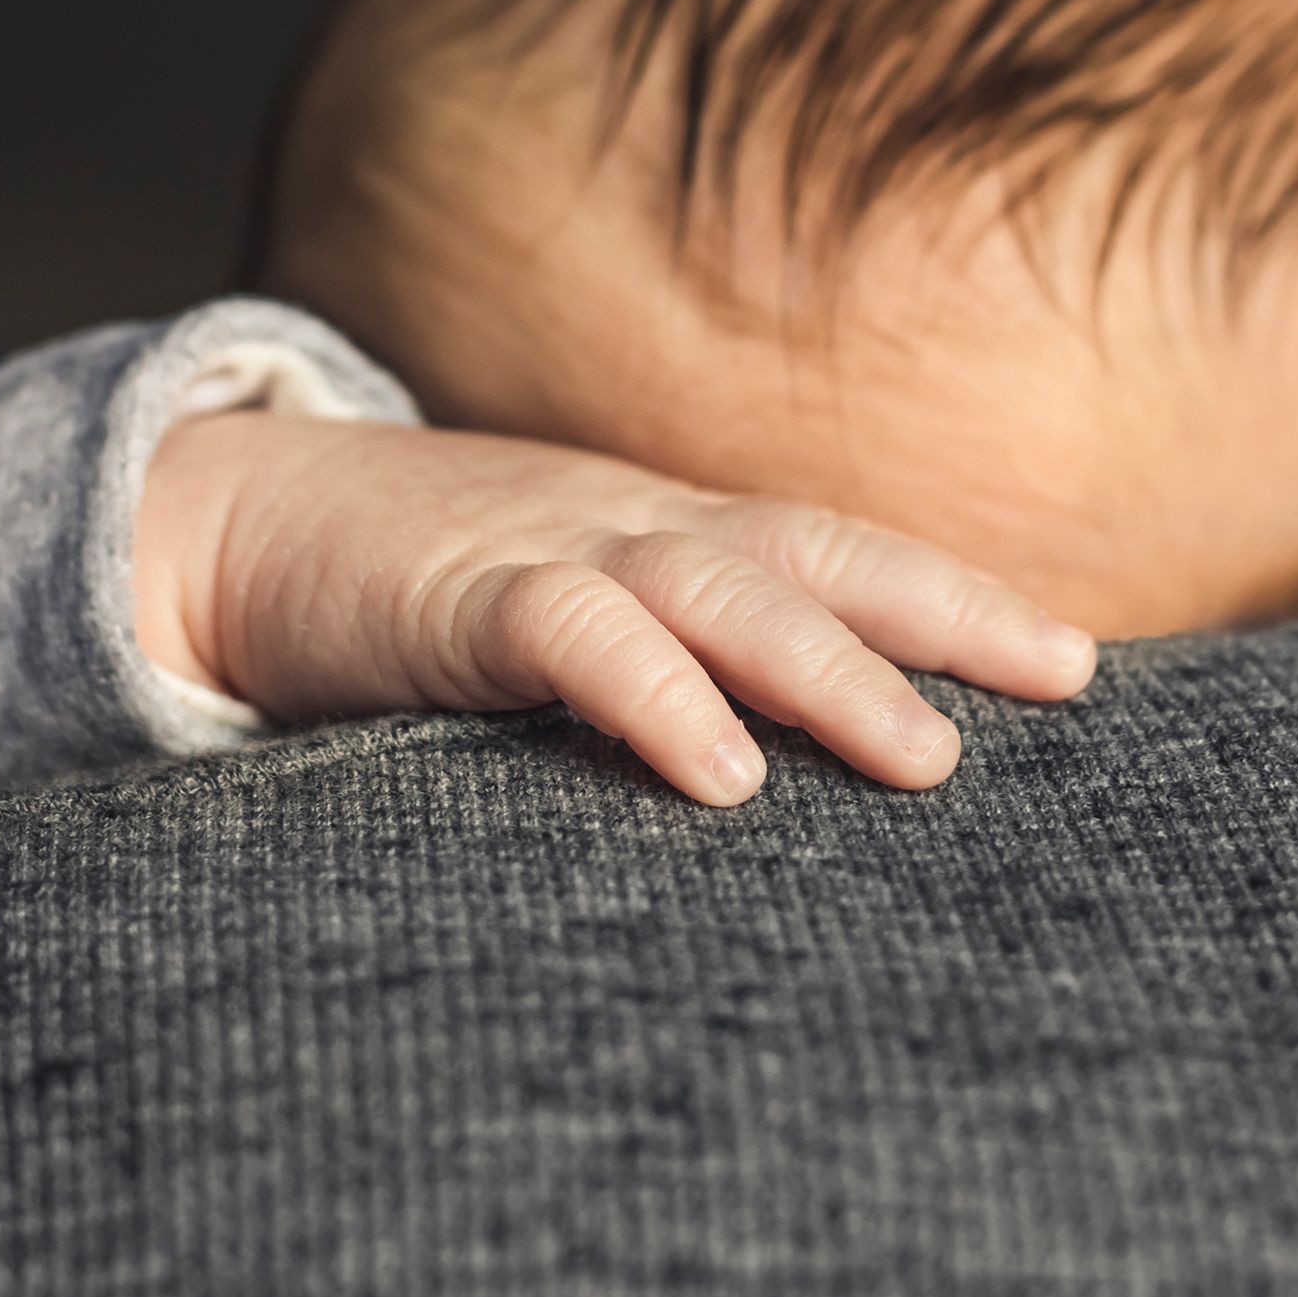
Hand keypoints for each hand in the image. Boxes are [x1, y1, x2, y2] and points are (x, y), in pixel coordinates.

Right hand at [134, 411, 1095, 803]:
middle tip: (1062, 678)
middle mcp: (628, 530)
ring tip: (922, 757)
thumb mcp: (562, 618)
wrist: (218, 522)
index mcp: (665, 537)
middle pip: (815, 553)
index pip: (838, 553)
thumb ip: (662, 670)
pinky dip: (652, 693)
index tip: (1079, 661)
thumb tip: (780, 773)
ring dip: (825, 667)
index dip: (957, 596)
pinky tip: (719, 770)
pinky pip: (569, 637)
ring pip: (717, 590)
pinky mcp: (449, 599)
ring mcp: (542, 552)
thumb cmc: (408, 595)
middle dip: (945, 613)